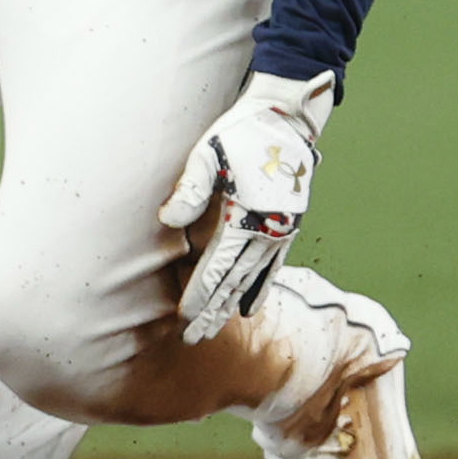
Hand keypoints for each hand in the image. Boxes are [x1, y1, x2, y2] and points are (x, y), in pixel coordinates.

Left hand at [163, 69, 338, 342]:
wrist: (288, 119)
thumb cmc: (241, 133)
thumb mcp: (208, 154)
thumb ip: (191, 190)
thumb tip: (168, 221)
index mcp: (245, 217)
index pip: (216, 268)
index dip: (199, 295)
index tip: (184, 318)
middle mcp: (267, 232)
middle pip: (234, 283)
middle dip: (212, 312)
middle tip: (192, 339)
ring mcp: (282, 232)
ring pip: (252, 280)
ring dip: (231, 306)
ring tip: (214, 330)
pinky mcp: (289, 227)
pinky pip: (272, 267)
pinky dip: (259, 290)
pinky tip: (249, 308)